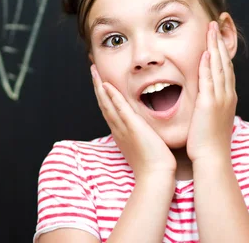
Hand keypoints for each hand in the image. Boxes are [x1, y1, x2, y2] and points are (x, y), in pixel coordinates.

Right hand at [91, 65, 176, 182]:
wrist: (155, 176)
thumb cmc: (153, 164)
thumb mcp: (142, 145)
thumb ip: (139, 134)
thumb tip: (141, 127)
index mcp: (120, 133)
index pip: (109, 110)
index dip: (103, 95)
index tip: (100, 82)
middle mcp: (118, 129)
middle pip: (103, 104)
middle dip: (97, 86)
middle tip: (93, 71)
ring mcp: (123, 127)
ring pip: (107, 103)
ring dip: (100, 86)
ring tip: (95, 72)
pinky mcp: (132, 126)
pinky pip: (120, 107)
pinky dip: (112, 95)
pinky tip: (107, 85)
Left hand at [186, 21, 236, 163]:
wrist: (212, 159)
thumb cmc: (209, 141)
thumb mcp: (213, 117)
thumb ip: (211, 103)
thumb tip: (206, 95)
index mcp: (228, 97)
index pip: (226, 67)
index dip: (222, 50)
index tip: (218, 35)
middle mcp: (227, 94)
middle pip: (225, 62)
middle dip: (219, 41)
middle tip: (216, 24)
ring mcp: (220, 98)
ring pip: (219, 66)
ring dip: (214, 46)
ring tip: (211, 29)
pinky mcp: (209, 104)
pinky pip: (209, 80)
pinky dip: (208, 65)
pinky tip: (206, 52)